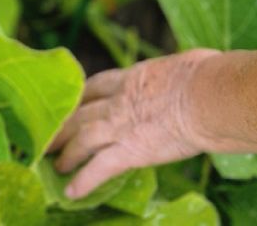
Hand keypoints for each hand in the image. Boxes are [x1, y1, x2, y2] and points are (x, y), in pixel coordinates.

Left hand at [48, 48, 220, 199]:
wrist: (208, 96)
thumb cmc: (209, 75)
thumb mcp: (188, 63)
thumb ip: (179, 72)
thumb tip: (193, 69)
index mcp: (134, 77)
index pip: (97, 85)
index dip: (80, 96)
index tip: (71, 103)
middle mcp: (120, 100)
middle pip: (80, 112)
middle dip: (62, 126)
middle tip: (47, 137)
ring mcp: (121, 125)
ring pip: (82, 139)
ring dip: (66, 153)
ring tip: (55, 165)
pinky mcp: (130, 151)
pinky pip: (99, 168)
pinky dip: (83, 180)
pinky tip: (71, 192)